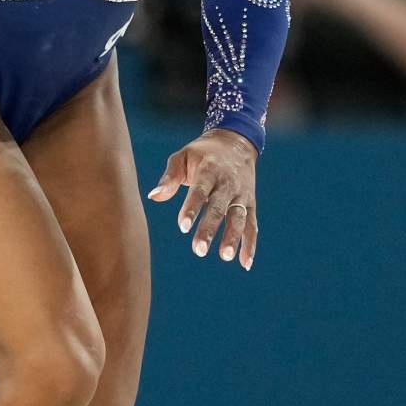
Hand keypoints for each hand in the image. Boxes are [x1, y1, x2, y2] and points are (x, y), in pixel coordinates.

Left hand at [147, 128, 257, 267]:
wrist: (235, 142)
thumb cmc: (202, 154)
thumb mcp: (183, 156)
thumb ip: (170, 177)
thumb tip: (153, 196)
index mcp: (209, 170)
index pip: (200, 191)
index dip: (192, 208)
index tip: (183, 227)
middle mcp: (227, 183)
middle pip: (219, 208)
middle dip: (209, 229)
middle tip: (199, 250)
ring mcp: (241, 195)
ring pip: (238, 217)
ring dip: (233, 237)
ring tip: (225, 256)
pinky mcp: (250, 204)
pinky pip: (252, 225)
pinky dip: (250, 244)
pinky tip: (245, 263)